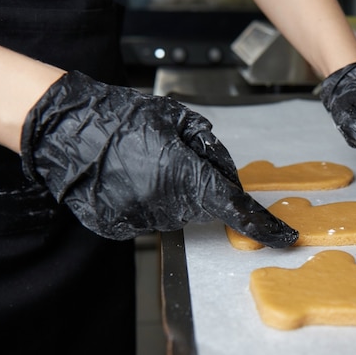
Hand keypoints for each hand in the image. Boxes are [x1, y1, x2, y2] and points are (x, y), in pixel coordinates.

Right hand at [20, 71, 297, 246]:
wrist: (69, 130)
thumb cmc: (123, 118)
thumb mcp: (177, 119)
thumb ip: (210, 149)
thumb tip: (227, 175)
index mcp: (184, 175)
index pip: (234, 207)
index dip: (263, 224)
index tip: (285, 236)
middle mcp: (166, 206)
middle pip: (204, 207)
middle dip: (202, 188)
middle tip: (177, 161)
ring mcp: (140, 220)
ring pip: (176, 213)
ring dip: (174, 194)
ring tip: (147, 165)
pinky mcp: (119, 227)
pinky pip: (149, 217)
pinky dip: (149, 201)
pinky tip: (132, 178)